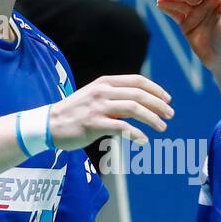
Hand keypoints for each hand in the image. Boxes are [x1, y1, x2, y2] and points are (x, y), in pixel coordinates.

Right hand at [47, 74, 172, 150]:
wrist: (50, 124)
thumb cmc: (75, 112)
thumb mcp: (95, 97)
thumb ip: (115, 97)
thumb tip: (141, 104)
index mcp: (104, 82)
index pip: (137, 81)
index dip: (156, 89)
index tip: (167, 99)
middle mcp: (103, 91)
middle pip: (139, 95)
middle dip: (159, 105)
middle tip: (170, 115)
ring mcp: (98, 107)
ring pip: (134, 109)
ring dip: (152, 119)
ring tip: (162, 127)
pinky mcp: (94, 124)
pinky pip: (122, 128)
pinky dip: (137, 134)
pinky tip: (144, 140)